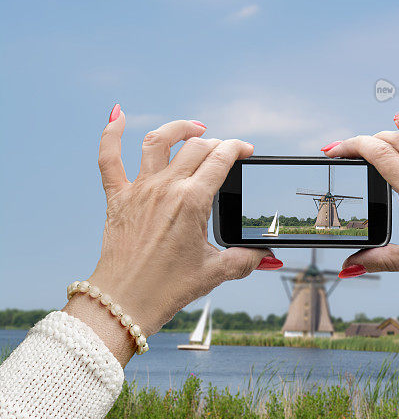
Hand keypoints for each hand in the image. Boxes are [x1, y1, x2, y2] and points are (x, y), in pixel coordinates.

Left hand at [65, 108, 277, 362]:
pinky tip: (117, 115)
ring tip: (193, 128)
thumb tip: (269, 256)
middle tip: (225, 151)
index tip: (245, 150)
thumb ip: (245, 260)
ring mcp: (139, 190)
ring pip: (157, 142)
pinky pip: (109, 158)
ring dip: (177, 128)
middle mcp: (166, 188)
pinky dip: (111, 134)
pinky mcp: (117, 197)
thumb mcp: (214, 273)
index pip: (221, 159)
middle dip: (216, 143)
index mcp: (192, 202)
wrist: (123, 302)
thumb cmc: (167, 289)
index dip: (237, 148)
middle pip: (195, 147)